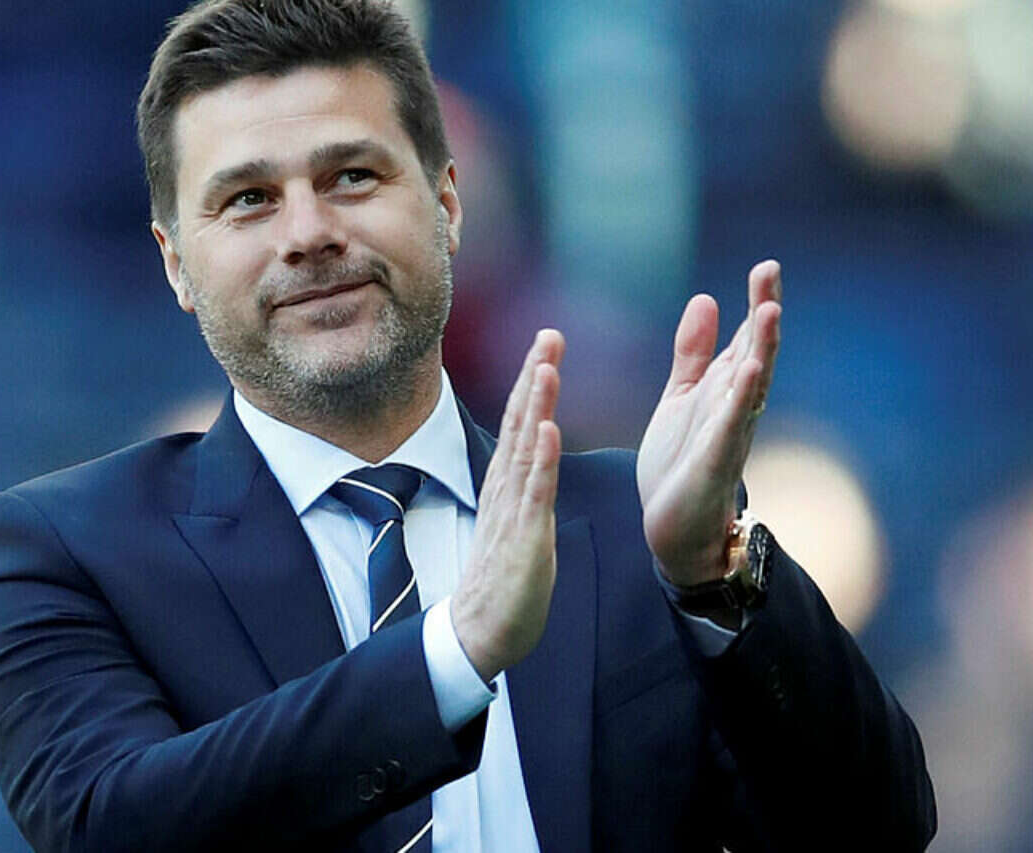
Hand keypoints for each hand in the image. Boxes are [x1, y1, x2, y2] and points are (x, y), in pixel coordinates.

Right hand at [451, 329, 564, 681]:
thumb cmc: (503, 577)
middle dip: (535, 375)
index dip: (532, 379)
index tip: (545, 341)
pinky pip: (535, 493)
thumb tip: (535, 451)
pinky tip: (550, 430)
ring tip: (547, 366)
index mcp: (507, 482)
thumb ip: (523, 483)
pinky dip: (543, 460)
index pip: (520, 421)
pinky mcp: (525, 537)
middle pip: (521, 422)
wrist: (481, 629)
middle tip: (548, 334)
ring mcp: (514, 510)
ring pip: (527, 448)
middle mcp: (506, 488)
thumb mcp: (516, 518)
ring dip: (538, 405)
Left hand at [637, 260, 781, 585]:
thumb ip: (694, 353)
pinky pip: (730, 430)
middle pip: (755, 354)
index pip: (746, 340)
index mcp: (724, 390)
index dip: (756, 304)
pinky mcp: (713, 465)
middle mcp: (734, 409)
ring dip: (761, 351)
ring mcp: (728, 436)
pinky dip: (738, 402)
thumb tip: (707, 298)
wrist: (674, 529)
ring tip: (769, 312)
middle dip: (764, 315)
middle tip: (769, 273)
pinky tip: (746, 374)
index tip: (766, 266)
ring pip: (750, 388)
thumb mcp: (682, 397)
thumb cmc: (681, 464)